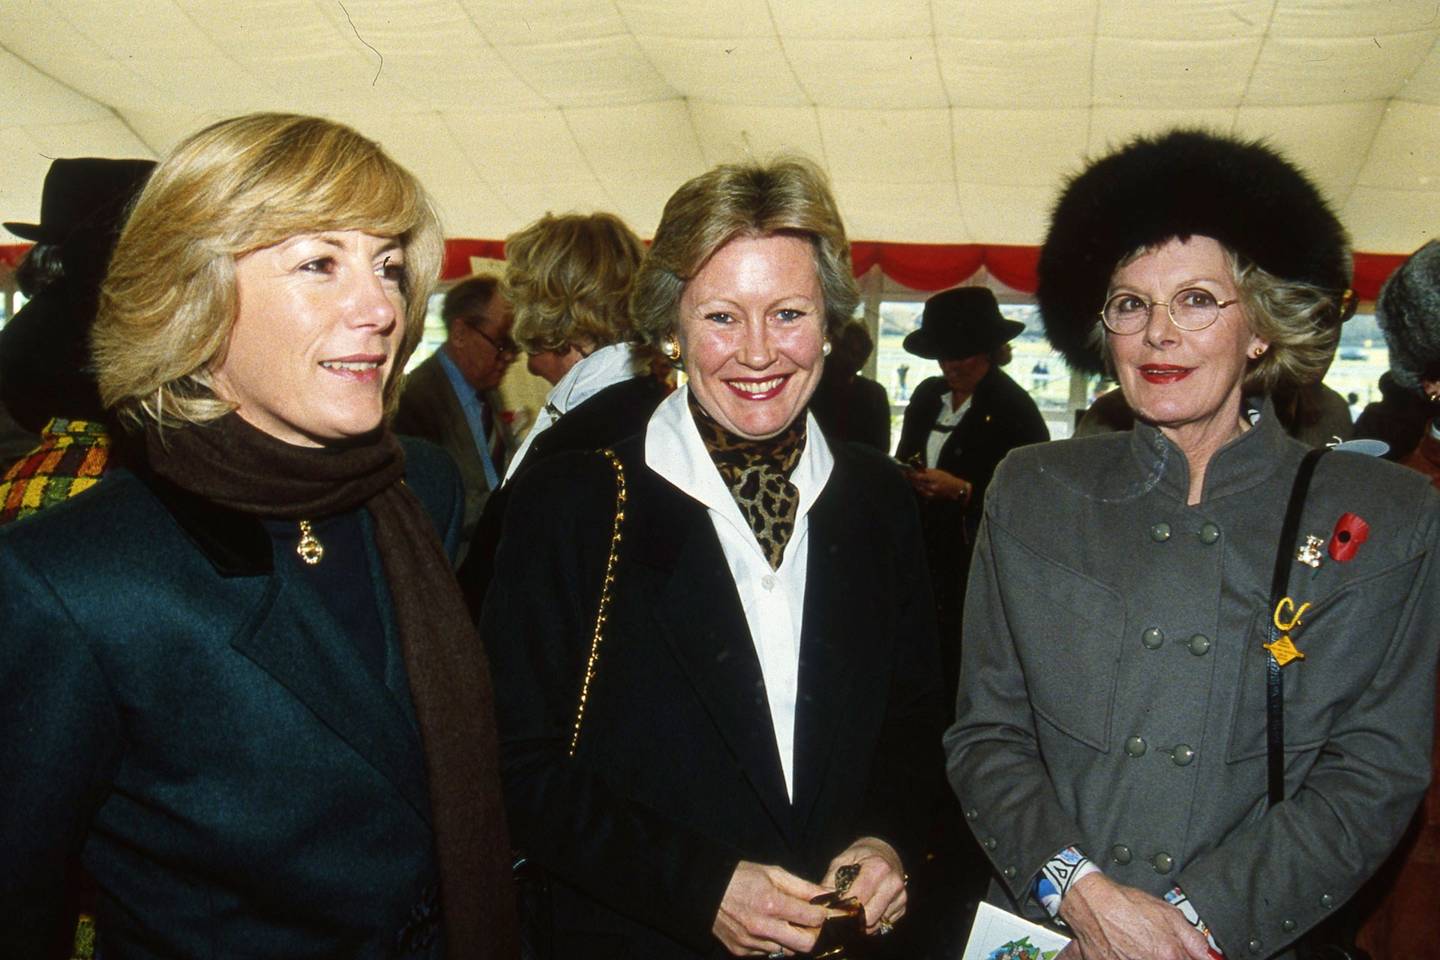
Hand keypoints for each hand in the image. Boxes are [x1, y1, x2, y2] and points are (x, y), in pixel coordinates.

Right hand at [712, 860, 827, 956]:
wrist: (705, 890)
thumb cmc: (740, 877)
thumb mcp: (772, 873)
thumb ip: (802, 887)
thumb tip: (827, 894)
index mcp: (771, 903)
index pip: (813, 918)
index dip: (824, 914)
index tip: (824, 911)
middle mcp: (762, 927)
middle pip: (806, 944)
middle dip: (814, 934)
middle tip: (809, 922)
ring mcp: (751, 942)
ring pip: (787, 950)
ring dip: (791, 938)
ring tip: (783, 922)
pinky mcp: (741, 951)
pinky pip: (768, 952)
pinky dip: (773, 942)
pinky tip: (766, 928)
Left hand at [822, 837, 906, 933]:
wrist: (885, 853)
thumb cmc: (861, 856)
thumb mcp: (842, 860)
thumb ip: (831, 881)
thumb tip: (820, 902)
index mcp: (878, 868)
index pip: (858, 899)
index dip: (841, 909)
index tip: (829, 912)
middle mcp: (893, 884)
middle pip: (868, 917)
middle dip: (850, 920)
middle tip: (838, 916)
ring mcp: (900, 897)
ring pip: (875, 924)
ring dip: (860, 924)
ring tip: (850, 913)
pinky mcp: (902, 908)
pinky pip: (883, 925)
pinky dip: (871, 923)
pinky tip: (864, 911)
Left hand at [908, 468, 971, 501]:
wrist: (956, 490)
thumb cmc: (947, 479)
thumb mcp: (938, 472)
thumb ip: (926, 472)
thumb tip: (916, 470)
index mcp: (933, 479)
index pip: (918, 476)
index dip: (910, 474)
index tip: (904, 471)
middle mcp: (931, 487)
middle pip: (916, 483)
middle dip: (909, 479)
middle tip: (903, 474)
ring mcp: (931, 494)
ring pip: (917, 488)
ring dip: (912, 484)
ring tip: (907, 479)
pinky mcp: (931, 498)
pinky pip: (921, 493)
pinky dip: (917, 489)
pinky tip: (915, 485)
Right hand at [1055, 873, 1209, 959]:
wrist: (1091, 903)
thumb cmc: (1126, 905)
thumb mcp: (1168, 913)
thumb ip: (1194, 938)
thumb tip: (1210, 956)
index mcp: (1169, 955)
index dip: (1187, 959)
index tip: (1181, 954)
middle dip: (1166, 958)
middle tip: (1156, 947)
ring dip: (1145, 957)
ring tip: (1138, 947)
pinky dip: (1128, 958)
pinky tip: (1126, 951)